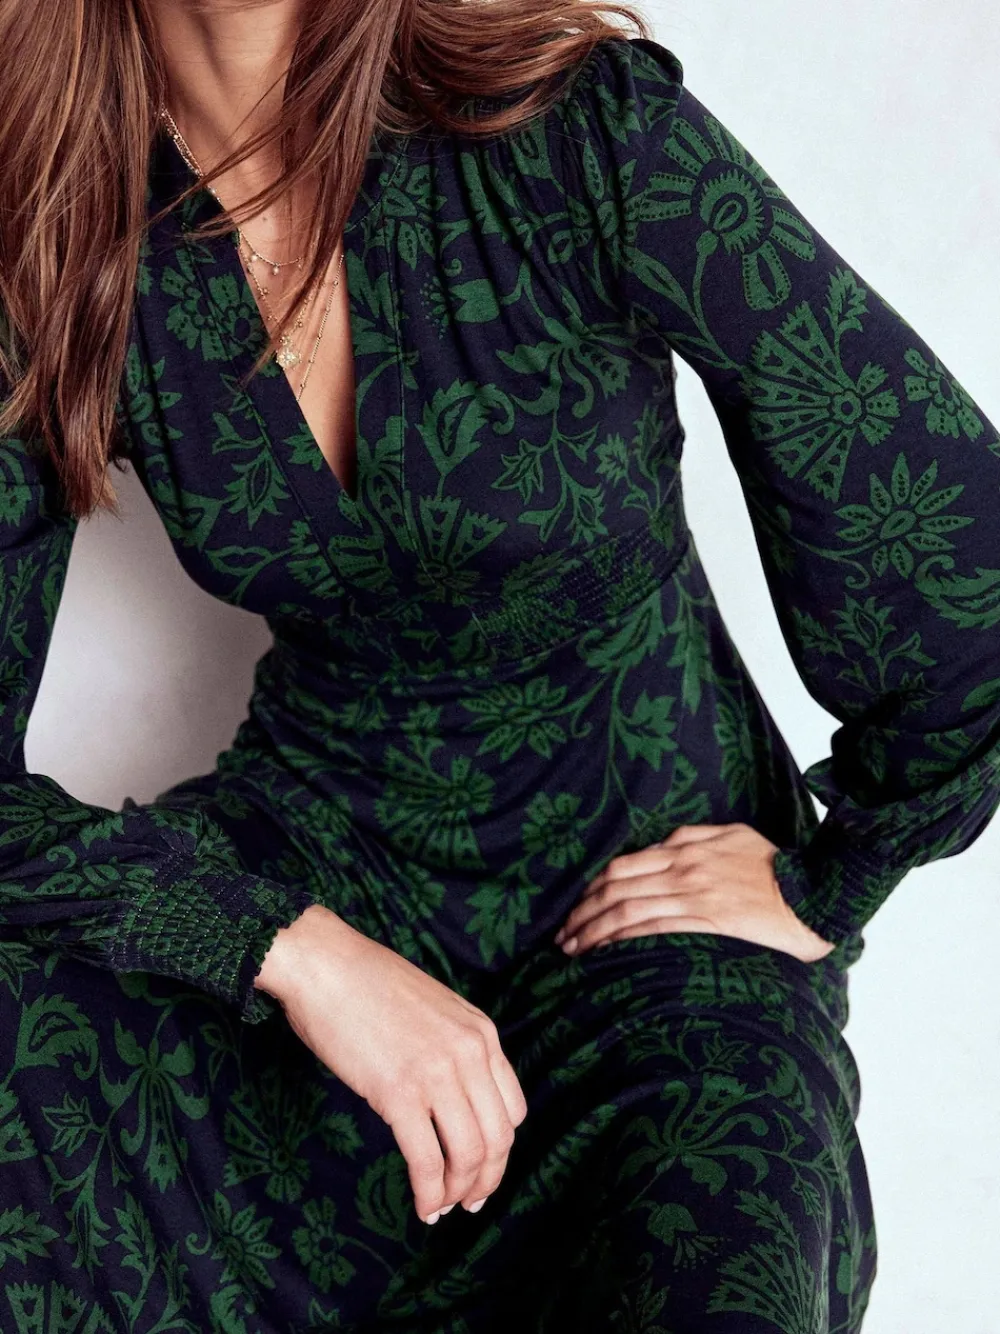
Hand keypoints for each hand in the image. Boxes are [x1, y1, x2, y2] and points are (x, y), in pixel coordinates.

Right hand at [255, 904, 527, 1224]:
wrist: (326, 964)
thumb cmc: (368, 984)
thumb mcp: (435, 1008)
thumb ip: (454, 1045)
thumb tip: (453, 1095)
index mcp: (482, 1033)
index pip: (512, 1109)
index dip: (500, 1149)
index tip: (481, 1168)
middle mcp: (470, 1054)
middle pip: (498, 1138)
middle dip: (486, 1179)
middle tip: (467, 1201)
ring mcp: (437, 1074)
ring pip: (469, 1154)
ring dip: (458, 1191)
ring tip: (441, 1207)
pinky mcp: (399, 1093)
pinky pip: (427, 1160)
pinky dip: (429, 1192)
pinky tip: (422, 1206)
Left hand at [554, 823, 836, 964]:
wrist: (818, 890)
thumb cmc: (778, 866)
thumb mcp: (734, 836)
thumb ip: (694, 839)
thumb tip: (662, 847)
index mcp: (685, 846)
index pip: (623, 865)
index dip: (592, 888)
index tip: (576, 908)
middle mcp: (684, 866)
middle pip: (617, 886)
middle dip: (583, 912)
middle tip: (562, 935)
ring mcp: (695, 893)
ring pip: (629, 909)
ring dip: (594, 930)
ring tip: (573, 949)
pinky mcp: (710, 920)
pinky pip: (655, 929)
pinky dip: (624, 939)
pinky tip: (606, 952)